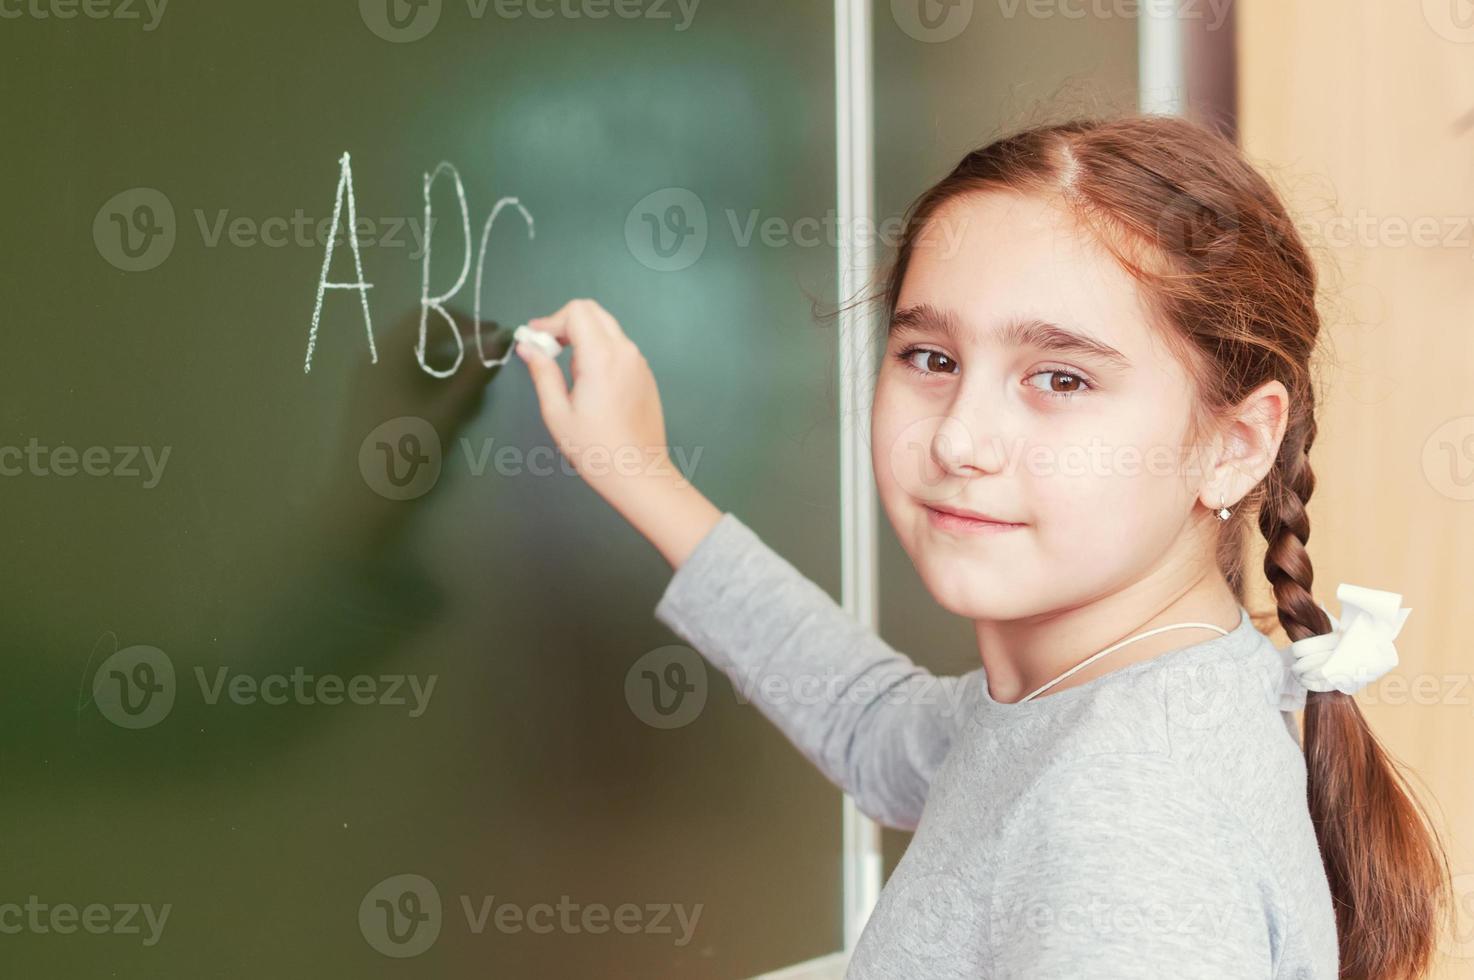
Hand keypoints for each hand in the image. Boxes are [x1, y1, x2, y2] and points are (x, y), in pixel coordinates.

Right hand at [516, 298, 682, 501]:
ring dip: (583, 335)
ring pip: (608, 327)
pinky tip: (589, 379)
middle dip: (566, 322)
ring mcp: (639, 362)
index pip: (576, 312)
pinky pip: (620, 346)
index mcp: (602, 357)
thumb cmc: (593, 448)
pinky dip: (600, 348)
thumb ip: (542, 373)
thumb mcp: (557, 412)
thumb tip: (527, 347)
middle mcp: (625, 351)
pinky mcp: (645, 374)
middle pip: (593, 311)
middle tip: (547, 347)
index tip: (534, 339)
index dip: (551, 320)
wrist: (638, 472)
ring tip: (567, 368)